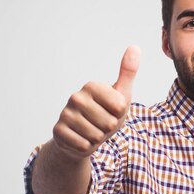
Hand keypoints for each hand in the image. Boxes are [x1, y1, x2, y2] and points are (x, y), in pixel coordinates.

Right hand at [52, 45, 140, 160]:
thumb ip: (128, 73)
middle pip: (110, 123)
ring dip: (98, 138)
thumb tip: (135, 47)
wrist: (82, 136)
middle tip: (101, 124)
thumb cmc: (105, 114)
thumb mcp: (121, 95)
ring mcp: (65, 114)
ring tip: (92, 130)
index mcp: (92, 86)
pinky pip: (84, 145)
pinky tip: (82, 139)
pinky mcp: (59, 131)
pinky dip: (87, 147)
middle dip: (109, 129)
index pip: (121, 107)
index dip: (120, 114)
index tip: (112, 111)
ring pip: (97, 136)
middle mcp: (76, 97)